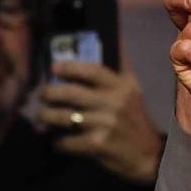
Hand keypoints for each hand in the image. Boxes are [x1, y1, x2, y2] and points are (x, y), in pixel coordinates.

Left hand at [38, 60, 164, 182]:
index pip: (91, 70)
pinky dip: (59, 142)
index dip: (69, 67)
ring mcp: (105, 124)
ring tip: (42, 116)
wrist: (148, 156)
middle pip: (70, 93)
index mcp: (121, 87)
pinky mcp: (97, 145)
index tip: (54, 67)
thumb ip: (122, 65)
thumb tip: (116, 35)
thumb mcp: (133, 90)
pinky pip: (67, 141)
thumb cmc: (134, 119)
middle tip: (42, 95)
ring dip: (47, 116)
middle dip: (49, 93)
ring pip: (64, 117)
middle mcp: (114, 103)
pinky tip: (58, 142)